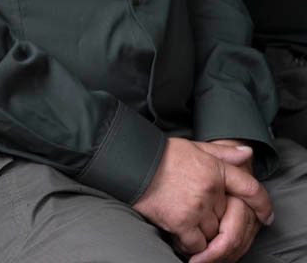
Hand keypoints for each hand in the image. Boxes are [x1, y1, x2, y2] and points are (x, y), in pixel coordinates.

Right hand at [132, 138, 267, 255]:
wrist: (128, 162)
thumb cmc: (159, 154)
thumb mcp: (193, 147)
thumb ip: (222, 153)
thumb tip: (247, 154)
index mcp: (215, 170)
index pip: (250, 189)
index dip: (262, 204)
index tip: (265, 216)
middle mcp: (210, 190)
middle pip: (228, 216)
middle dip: (217, 219)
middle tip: (203, 217)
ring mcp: (196, 208)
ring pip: (214, 233)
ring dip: (204, 233)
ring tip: (189, 224)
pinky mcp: (180, 222)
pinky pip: (196, 244)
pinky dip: (192, 245)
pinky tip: (182, 236)